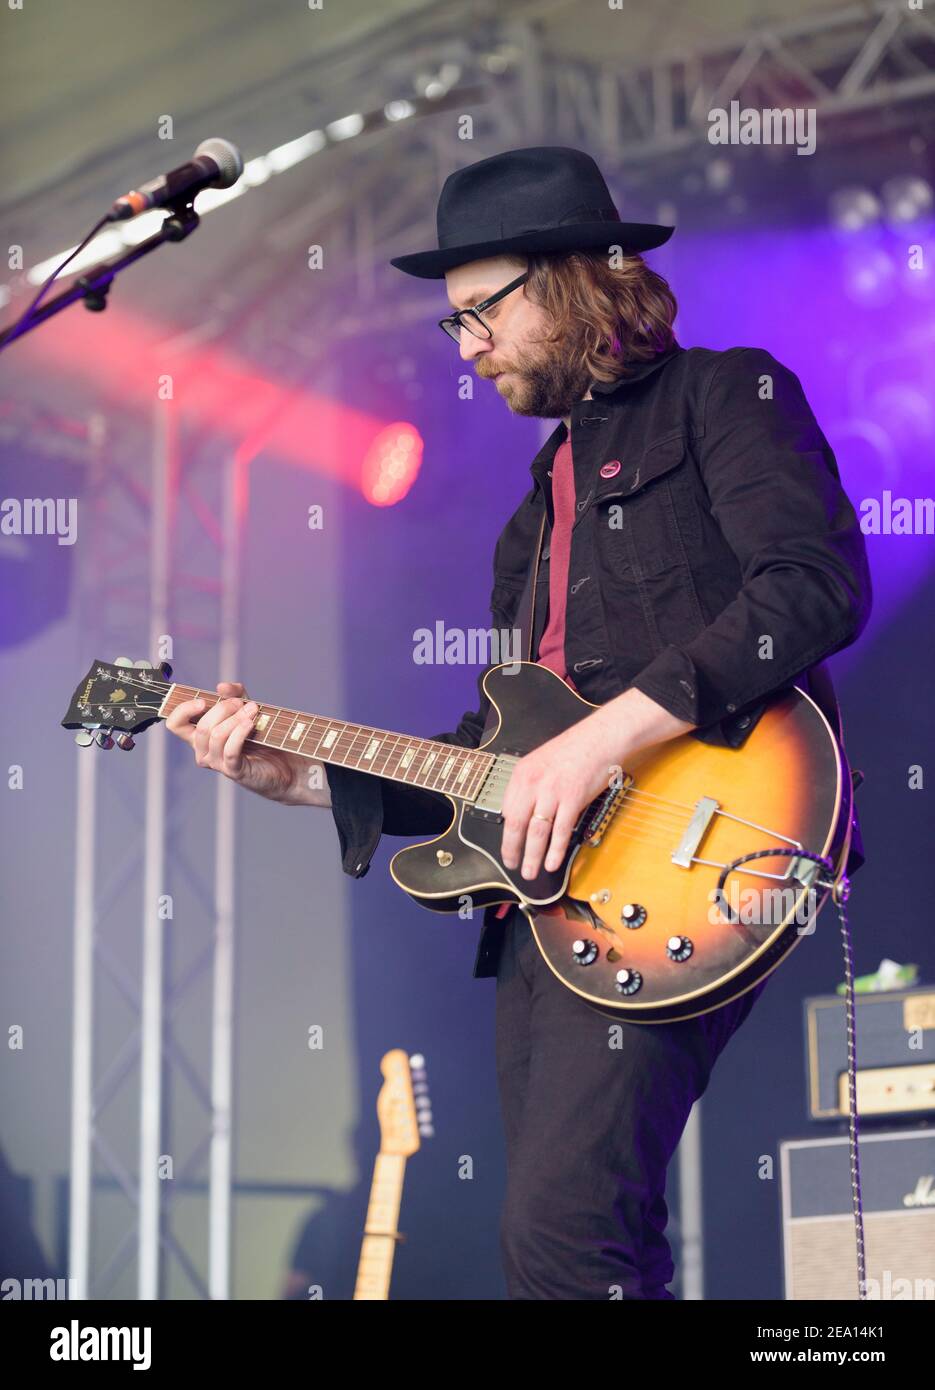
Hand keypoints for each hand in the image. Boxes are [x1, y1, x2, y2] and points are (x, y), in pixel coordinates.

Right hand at [166, 680, 325, 804]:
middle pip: (201, 726)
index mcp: (199, 735)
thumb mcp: (246, 708)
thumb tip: (221, 687)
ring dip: (235, 719)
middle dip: (223, 709)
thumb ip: (235, 694)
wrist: (284, 763)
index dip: (183, 710)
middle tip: (242, 703)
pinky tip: (250, 724)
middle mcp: (203, 751)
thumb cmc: (261, 737)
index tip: (203, 701)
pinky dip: (240, 733)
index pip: (175, 723)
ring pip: (216, 736)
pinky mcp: (234, 771)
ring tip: (253, 710)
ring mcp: (217, 762)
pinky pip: (230, 750)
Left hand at [499, 714, 625, 881]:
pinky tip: (551, 863)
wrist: (602, 737)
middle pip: (516, 824)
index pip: (506, 810)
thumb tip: (524, 812)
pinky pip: (561, 831)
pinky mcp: (573, 799)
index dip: (506, 833)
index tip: (507, 847)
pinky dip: (555, 851)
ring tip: (530, 872)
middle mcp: (533, 783)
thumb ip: (531, 786)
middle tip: (512, 866)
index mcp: (522, 773)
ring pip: (536, 832)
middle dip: (512, 850)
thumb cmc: (576, 749)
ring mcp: (553, 792)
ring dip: (532, 857)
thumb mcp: (542, 762)